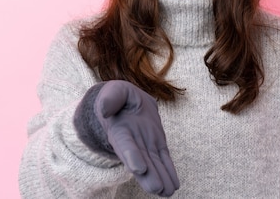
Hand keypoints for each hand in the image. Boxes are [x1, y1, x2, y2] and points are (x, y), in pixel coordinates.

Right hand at [95, 80, 179, 196]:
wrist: (129, 101)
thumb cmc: (119, 96)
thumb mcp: (115, 91)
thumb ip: (110, 98)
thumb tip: (105, 109)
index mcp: (119, 131)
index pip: (125, 146)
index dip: (132, 156)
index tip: (139, 169)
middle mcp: (131, 144)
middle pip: (140, 162)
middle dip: (148, 176)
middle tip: (156, 188)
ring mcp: (144, 146)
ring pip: (153, 165)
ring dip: (161, 178)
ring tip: (168, 191)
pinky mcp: (156, 145)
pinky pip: (163, 160)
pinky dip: (168, 172)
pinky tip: (174, 185)